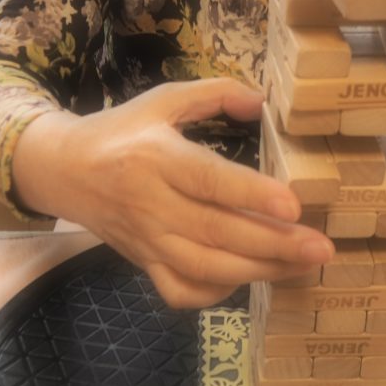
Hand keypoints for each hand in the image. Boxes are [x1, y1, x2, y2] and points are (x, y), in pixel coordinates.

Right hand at [12, 78, 333, 307]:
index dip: (251, 194)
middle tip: (321, 248)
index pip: (208, 180)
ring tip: (304, 266)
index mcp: (156, 157)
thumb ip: (214, 93)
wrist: (64, 169)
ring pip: (205, 267)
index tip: (293, 206)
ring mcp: (146, 241)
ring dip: (259, 271)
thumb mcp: (163, 99)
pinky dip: (217, 292)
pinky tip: (250, 277)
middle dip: (273, 244)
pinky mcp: (143, 264)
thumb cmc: (122, 130)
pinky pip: (181, 290)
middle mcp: (151, 204)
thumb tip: (262, 102)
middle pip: (216, 231)